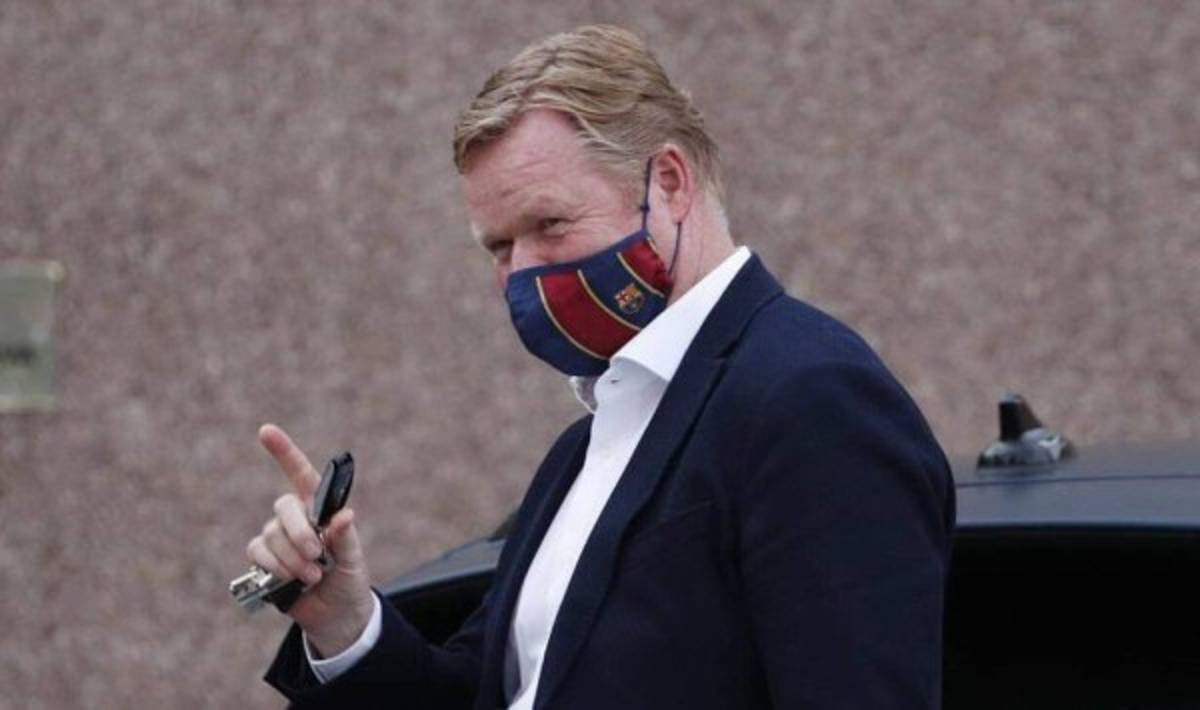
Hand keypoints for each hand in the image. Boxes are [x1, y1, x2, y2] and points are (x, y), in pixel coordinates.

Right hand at [245, 423, 374, 656]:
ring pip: (271, 535)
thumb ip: (345, 537)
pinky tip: (291, 581)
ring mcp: (278, 539)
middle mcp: (296, 519)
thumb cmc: (349, 579)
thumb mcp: (354, 559)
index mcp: (320, 510)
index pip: (301, 474)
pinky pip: (258, 553)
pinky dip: (275, 567)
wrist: (337, 615)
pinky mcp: (264, 561)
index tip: (265, 430)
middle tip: (318, 555)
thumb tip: (344, 515)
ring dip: (292, 558)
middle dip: (298, 532)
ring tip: (313, 576)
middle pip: (283, 507)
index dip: (284, 451)